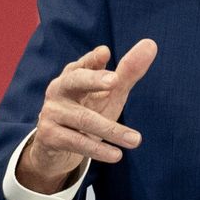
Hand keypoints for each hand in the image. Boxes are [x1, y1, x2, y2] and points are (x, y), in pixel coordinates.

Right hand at [15, 38, 157, 193]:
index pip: (83, 64)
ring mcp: (52, 112)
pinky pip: (76, 142)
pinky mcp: (49, 136)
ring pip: (84, 119)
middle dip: (94, 80)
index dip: (93, 59)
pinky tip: (116, 155)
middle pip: (75, 81)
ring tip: (136, 140)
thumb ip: (128, 71)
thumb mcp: (109, 93)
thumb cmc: (87, 112)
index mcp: (73, 75)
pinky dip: (97, 149)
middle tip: (115, 81)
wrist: (56, 148)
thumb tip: (151, 43)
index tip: (105, 53)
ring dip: (112, 130)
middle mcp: (59, 90)